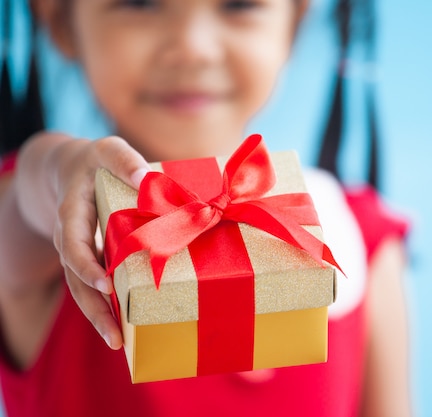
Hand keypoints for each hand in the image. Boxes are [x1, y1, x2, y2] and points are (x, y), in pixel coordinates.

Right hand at [48, 136, 149, 348]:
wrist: (73, 170)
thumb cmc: (96, 161)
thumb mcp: (108, 150)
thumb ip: (123, 160)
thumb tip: (144, 178)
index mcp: (73, 213)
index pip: (73, 243)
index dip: (86, 265)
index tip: (105, 284)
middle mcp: (70, 237)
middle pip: (75, 279)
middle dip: (93, 308)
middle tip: (114, 336)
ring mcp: (79, 251)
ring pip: (81, 289)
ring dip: (98, 316)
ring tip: (117, 343)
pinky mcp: (91, 258)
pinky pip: (94, 284)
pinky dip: (106, 305)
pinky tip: (124, 324)